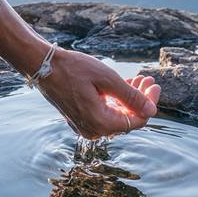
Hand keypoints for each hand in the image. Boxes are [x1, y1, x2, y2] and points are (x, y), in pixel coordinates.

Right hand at [37, 49, 161, 138]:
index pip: (137, 121)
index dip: (149, 103)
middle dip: (140, 99)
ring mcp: (86, 126)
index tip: (155, 84)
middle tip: (147, 78)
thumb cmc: (73, 69)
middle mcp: (93, 130)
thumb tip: (152, 112)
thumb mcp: (107, 79)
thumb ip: (131, 97)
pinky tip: (122, 85)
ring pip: (117, 115)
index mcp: (101, 123)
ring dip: (129, 98)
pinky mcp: (81, 119)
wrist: (43, 66)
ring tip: (137, 78)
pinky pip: (105, 113)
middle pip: (127, 119)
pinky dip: (116, 100)